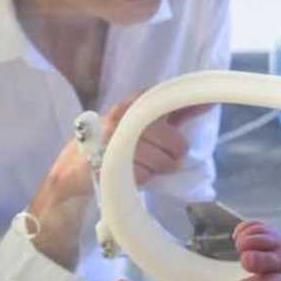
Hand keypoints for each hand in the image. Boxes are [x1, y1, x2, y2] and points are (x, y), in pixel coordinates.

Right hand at [42, 92, 212, 202]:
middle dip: (172, 155)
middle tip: (158, 158)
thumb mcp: (136, 124)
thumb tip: (203, 103)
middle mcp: (123, 117)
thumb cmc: (111, 146)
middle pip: (176, 142)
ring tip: (139, 166)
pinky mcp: (109, 162)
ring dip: (156, 170)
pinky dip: (142, 180)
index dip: (191, 105)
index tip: (210, 105)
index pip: (169, 100)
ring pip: (163, 162)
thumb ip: (168, 115)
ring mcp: (114, 139)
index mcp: (132, 103)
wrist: (70, 171)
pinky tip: (129, 174)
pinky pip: (146, 176)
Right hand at [233, 220, 280, 280]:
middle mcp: (279, 248)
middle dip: (244, 247)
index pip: (266, 259)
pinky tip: (239, 240)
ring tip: (242, 250)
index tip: (246, 262)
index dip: (254, 259)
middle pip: (253, 240)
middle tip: (246, 260)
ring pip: (252, 230)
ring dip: (243, 239)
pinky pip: (252, 224)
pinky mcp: (271, 231)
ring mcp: (276, 237)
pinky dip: (242, 230)